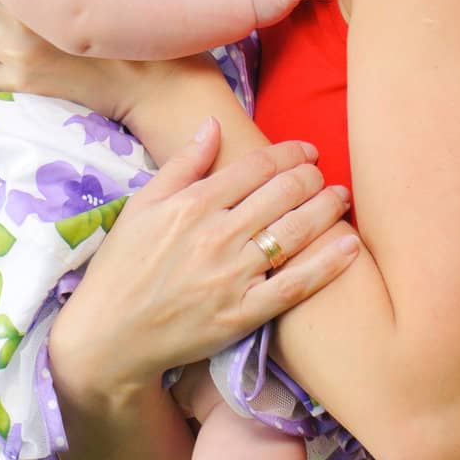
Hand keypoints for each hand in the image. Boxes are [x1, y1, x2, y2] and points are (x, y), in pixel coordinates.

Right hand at [49, 116, 357, 393]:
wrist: (109, 335)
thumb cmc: (122, 266)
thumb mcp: (142, 204)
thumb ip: (182, 163)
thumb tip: (212, 124)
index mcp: (192, 203)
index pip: (255, 167)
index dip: (288, 153)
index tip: (306, 150)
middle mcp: (217, 234)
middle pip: (282, 193)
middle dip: (311, 176)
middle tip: (323, 173)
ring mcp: (232, 275)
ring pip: (294, 232)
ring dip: (326, 208)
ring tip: (341, 197)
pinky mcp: (242, 313)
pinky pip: (294, 285)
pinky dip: (327, 265)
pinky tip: (350, 247)